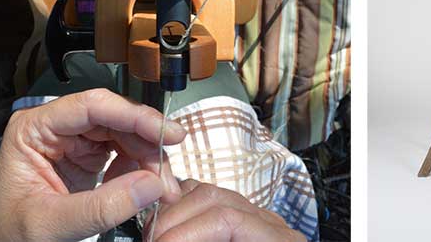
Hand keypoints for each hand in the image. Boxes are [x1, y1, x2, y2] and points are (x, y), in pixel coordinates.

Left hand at [0, 88, 185, 241]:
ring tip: (162, 188)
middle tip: (166, 175)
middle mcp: (57, 128)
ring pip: (127, 134)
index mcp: (34, 129)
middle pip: (117, 119)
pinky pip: (126, 153)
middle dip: (148, 145)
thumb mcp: (49, 224)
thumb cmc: (6, 235)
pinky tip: (142, 188)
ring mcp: (75, 141)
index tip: (166, 132)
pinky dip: (141, 170)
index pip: (92, 106)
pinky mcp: (89, 157)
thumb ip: (100, 208)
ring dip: (149, 159)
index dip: (135, 116)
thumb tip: (151, 184)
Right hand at [146, 179, 305, 241]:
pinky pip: (214, 202)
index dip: (185, 231)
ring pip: (213, 194)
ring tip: (155, 234)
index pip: (227, 217)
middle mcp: (272, 224)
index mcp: (280, 241)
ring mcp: (259, 220)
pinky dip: (185, 207)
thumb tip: (166, 240)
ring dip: (176, 211)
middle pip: (217, 197)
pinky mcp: (246, 224)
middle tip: (150, 239)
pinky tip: (168, 223)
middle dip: (174, 219)